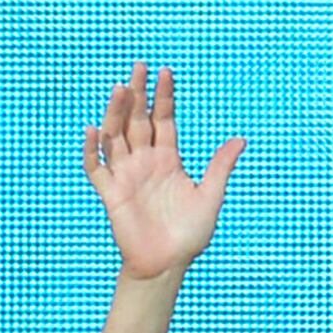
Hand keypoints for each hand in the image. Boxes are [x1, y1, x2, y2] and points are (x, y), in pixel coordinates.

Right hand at [83, 65, 243, 279]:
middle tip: (139, 67)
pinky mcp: (111, 193)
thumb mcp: (211, 197)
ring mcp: (126, 175)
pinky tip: (94, 130)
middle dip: (138, 94)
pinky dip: (92, 150)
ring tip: (121, 89)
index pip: (164, 119)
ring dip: (116, 113)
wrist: (167, 265)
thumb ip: (220, 167)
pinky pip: (96, 168)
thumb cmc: (190, 235)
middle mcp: (145, 161)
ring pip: (116, 136)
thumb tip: (241, 139)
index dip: (164, 96)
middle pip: (138, 120)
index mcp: (168, 158)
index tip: (165, 72)